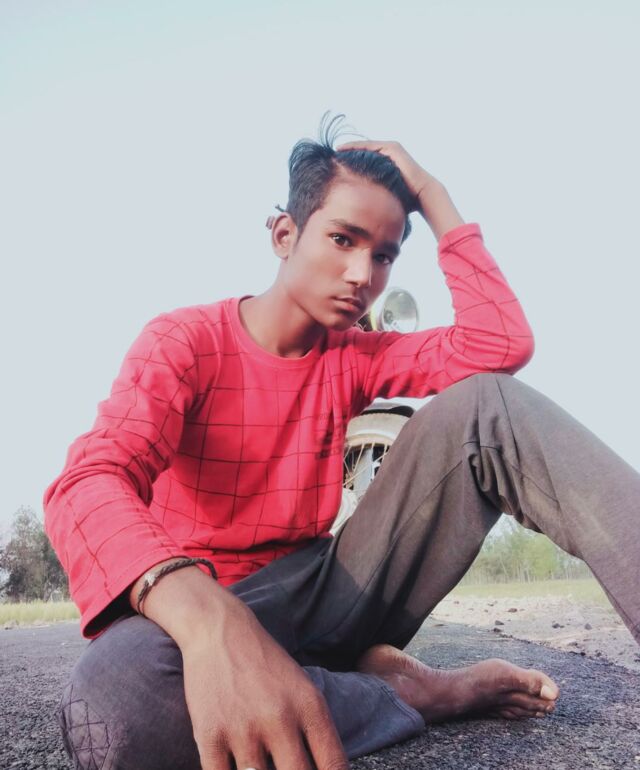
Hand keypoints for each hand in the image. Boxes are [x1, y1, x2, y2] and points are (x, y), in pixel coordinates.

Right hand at [181, 604, 348, 769]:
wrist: (220, 631)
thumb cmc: (265, 664)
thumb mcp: (302, 688)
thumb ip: (315, 731)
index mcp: (309, 706)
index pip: (333, 765)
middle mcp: (280, 719)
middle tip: (287, 769)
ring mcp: (244, 730)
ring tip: (262, 766)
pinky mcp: (210, 736)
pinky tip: (235, 768)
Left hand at [335, 139, 439, 203]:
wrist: (421, 195)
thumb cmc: (406, 201)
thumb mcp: (385, 198)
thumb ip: (375, 199)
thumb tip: (361, 213)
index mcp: (387, 166)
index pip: (366, 162)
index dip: (352, 162)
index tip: (337, 166)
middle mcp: (390, 155)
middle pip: (365, 152)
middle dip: (350, 153)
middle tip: (334, 155)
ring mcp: (392, 150)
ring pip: (367, 147)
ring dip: (351, 147)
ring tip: (337, 150)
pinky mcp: (393, 148)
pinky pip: (371, 146)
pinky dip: (358, 146)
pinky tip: (344, 148)